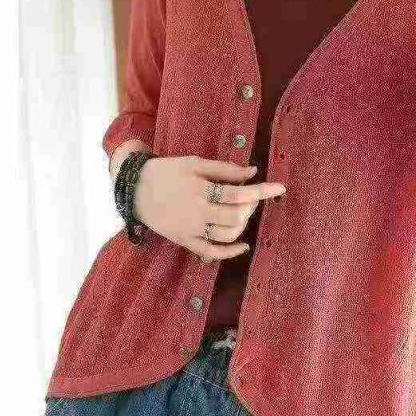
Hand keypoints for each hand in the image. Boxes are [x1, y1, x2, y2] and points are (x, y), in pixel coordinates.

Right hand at [134, 155, 286, 263]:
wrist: (134, 189)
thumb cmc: (166, 171)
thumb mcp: (194, 163)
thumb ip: (224, 169)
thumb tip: (253, 172)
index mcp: (200, 190)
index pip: (238, 193)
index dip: (262, 191)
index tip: (281, 188)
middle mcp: (197, 213)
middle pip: (236, 216)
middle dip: (251, 206)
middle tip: (254, 196)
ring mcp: (190, 230)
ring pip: (227, 235)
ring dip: (243, 224)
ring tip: (244, 210)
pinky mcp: (184, 241)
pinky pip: (211, 252)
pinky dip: (229, 251)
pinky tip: (243, 245)